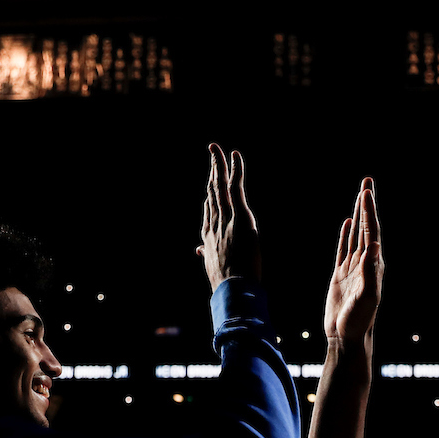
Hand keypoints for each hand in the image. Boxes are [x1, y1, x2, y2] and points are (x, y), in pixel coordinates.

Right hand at [197, 143, 259, 291]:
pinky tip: (234, 155)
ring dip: (218, 165)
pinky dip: (235, 170)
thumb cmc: (226, 283)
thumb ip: (206, 254)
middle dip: (212, 171)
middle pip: (211, 192)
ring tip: (216, 148)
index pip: (208, 209)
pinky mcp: (240, 216)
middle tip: (212, 153)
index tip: (211, 181)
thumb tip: (198, 250)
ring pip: (220, 186)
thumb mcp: (213, 268)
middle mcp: (214, 223)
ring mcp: (226, 218)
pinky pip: (236, 188)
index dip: (210, 193)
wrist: (233, 289)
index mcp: (209, 236)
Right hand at [324, 179, 382, 343]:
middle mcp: (366, 263)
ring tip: (360, 195)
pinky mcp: (341, 275)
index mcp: (374, 266)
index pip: (372, 232)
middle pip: (367, 227)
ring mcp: (353, 268)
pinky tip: (348, 223)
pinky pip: (344, 249)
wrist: (346, 337)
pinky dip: (347, 235)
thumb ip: (370, 272)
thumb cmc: (359, 321)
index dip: (369, 211)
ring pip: (357, 235)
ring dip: (358, 215)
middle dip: (366, 204)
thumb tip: (375, 246)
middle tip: (367, 181)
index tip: (366, 191)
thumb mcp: (367, 297)